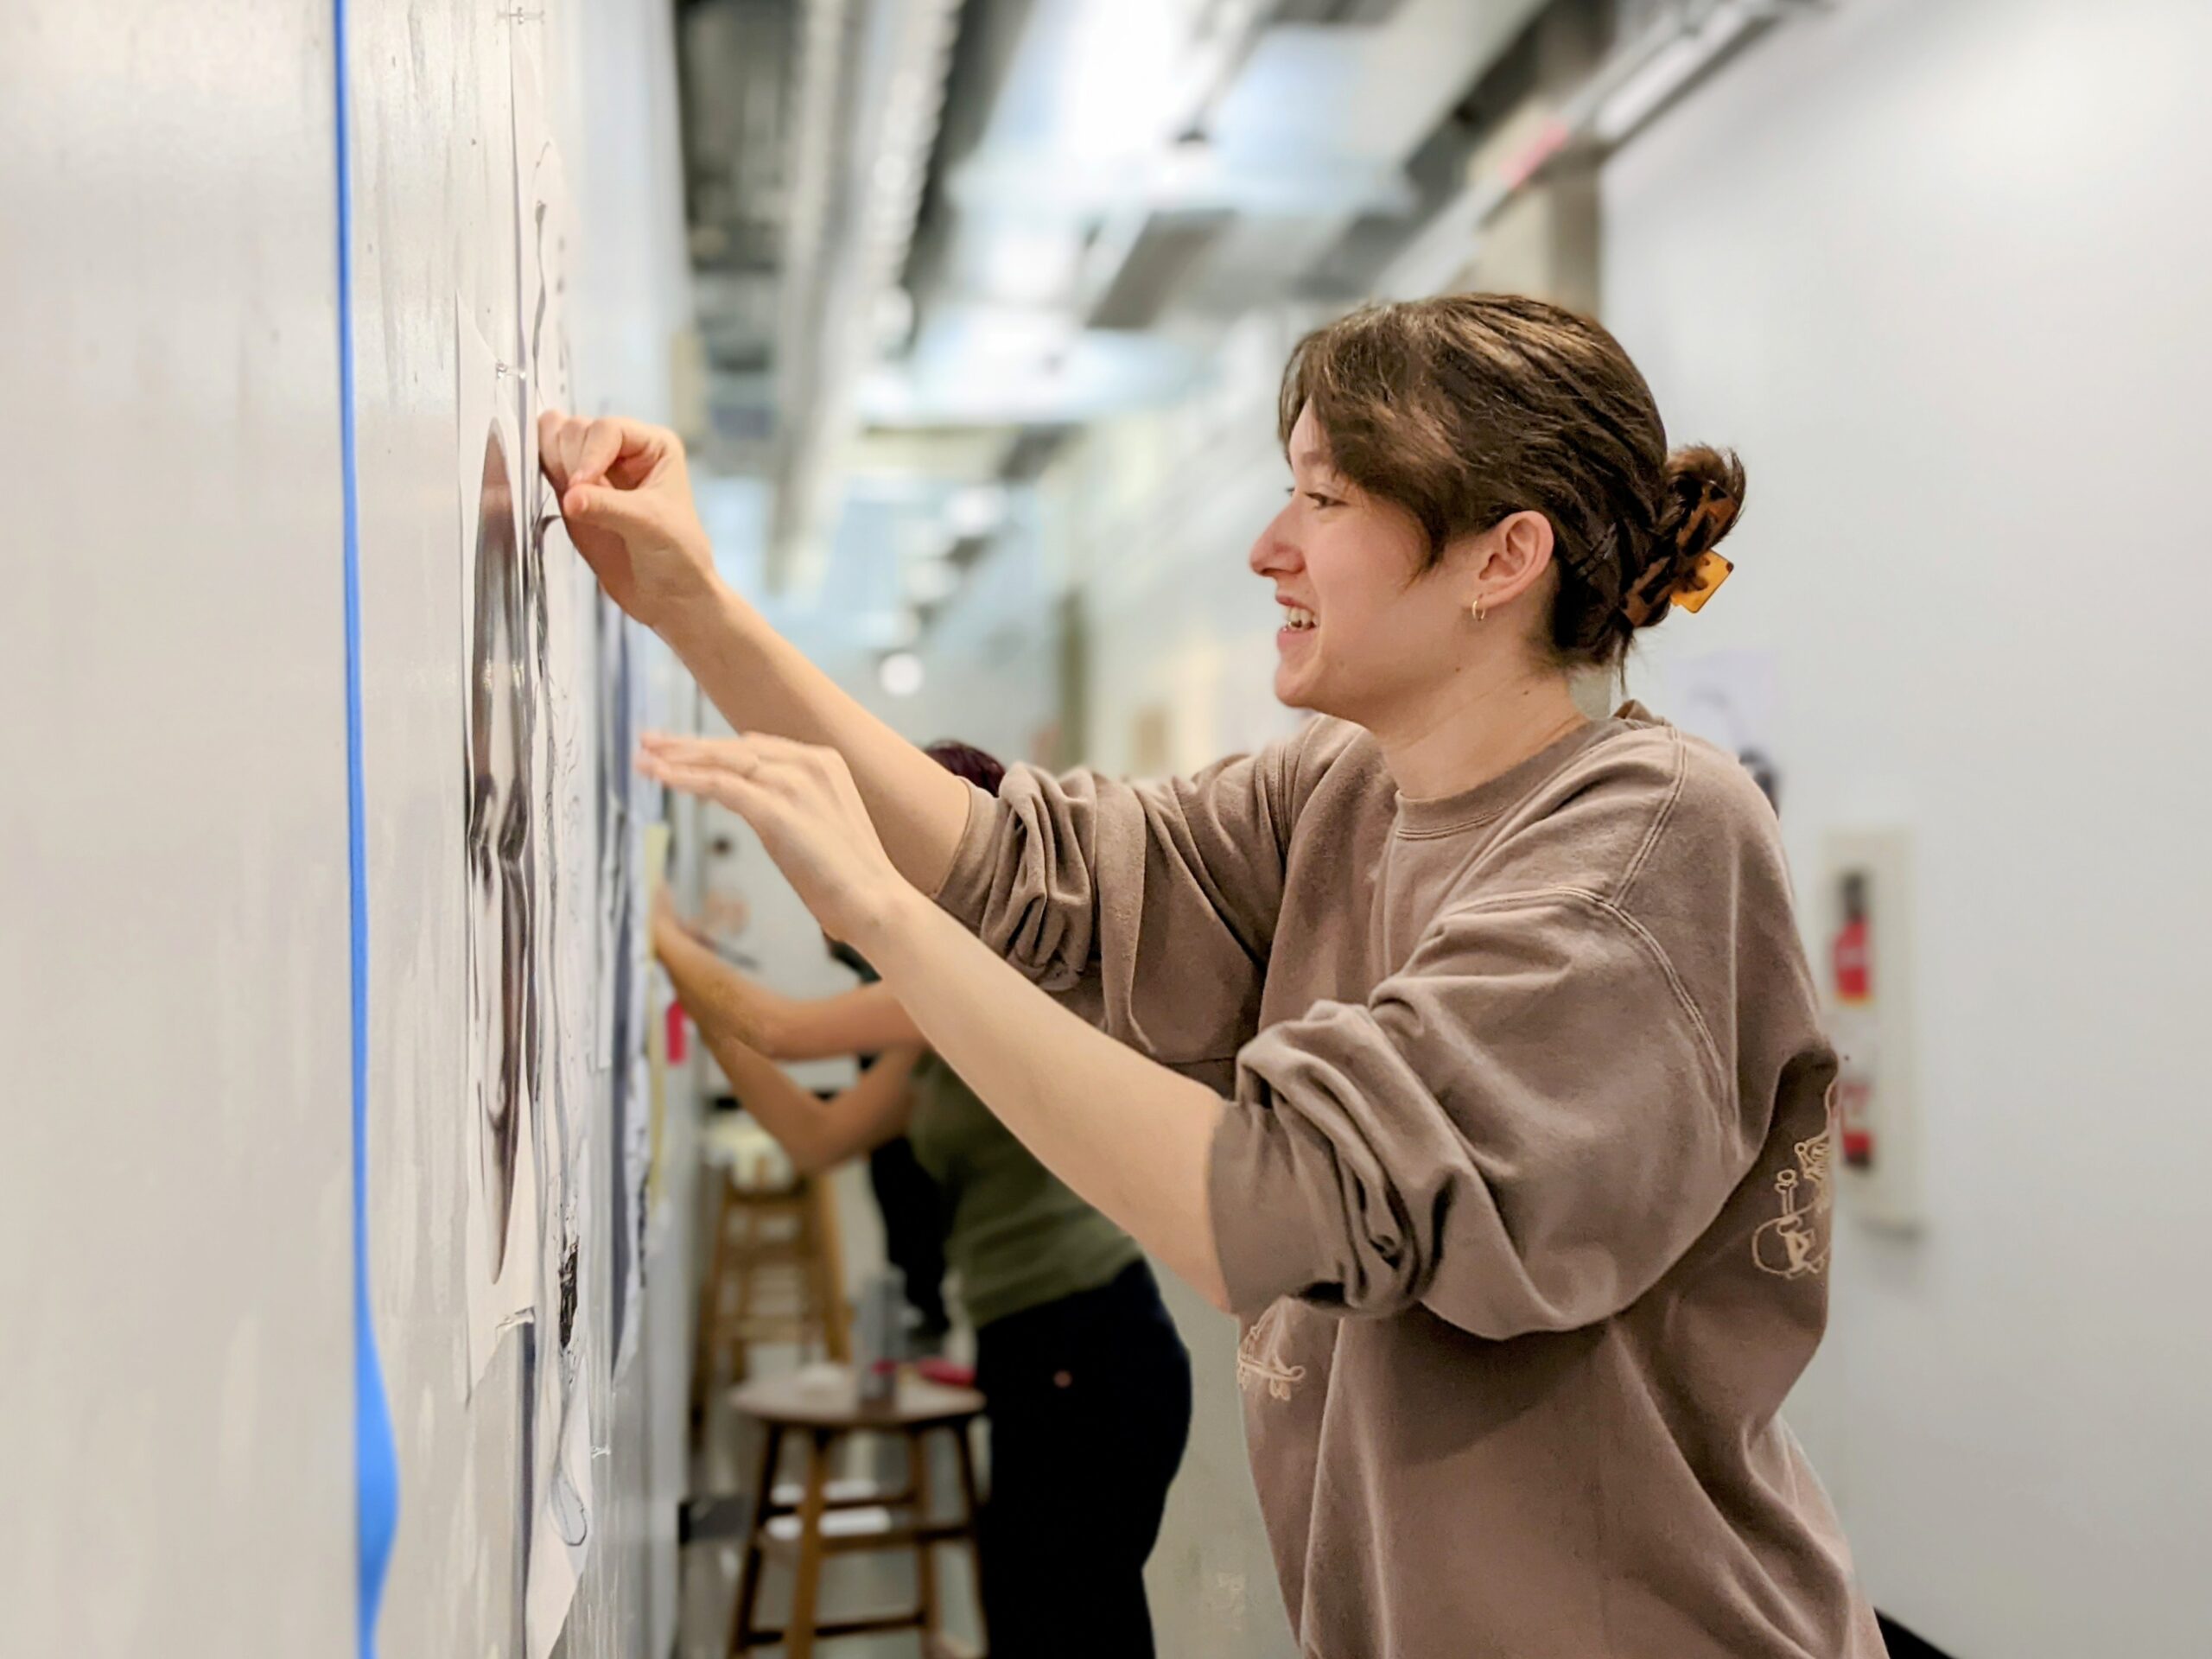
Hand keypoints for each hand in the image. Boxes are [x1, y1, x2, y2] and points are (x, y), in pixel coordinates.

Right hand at [539, 411, 718, 632]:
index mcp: (652, 446)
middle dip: (569, 460)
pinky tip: (557, 497)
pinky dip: (540, 474)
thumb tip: (570, 497)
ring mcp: (595, 470)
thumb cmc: (679, 557)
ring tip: (571, 499)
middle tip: (578, 498)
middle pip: (575, 429)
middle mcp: (622, 451)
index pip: (607, 429)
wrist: (669, 596)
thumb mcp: (649, 526)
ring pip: (555, 441)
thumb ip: (608, 507)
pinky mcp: (573, 493)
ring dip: (552, 464)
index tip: (581, 486)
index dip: (589, 454)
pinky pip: (546, 467)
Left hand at [635, 733, 911, 948]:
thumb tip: (746, 805)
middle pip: (734, 746)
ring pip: (722, 760)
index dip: (714, 747)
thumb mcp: (817, 828)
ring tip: (643, 759)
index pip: (756, 746)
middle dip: (687, 744)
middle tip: (648, 742)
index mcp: (824, 761)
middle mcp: (810, 762)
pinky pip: (720, 786)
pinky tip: (659, 777)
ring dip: (677, 759)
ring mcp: (795, 782)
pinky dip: (685, 780)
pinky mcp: (778, 808)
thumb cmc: (849, 879)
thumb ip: (786, 806)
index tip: (681, 750)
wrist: (876, 901)